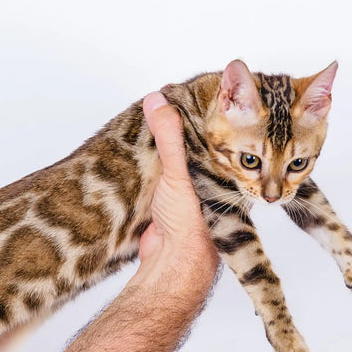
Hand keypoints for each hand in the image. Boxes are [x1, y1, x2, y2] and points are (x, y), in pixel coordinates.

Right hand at [136, 92, 218, 288]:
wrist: (173, 263)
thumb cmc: (191, 224)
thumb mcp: (179, 172)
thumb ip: (169, 137)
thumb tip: (158, 100)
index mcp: (217, 164)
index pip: (207, 126)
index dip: (194, 107)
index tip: (174, 88)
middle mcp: (204, 173)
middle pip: (187, 139)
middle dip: (172, 121)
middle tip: (155, 98)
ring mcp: (184, 186)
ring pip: (170, 156)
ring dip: (157, 141)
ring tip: (142, 116)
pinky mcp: (164, 199)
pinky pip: (154, 173)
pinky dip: (145, 161)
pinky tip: (133, 150)